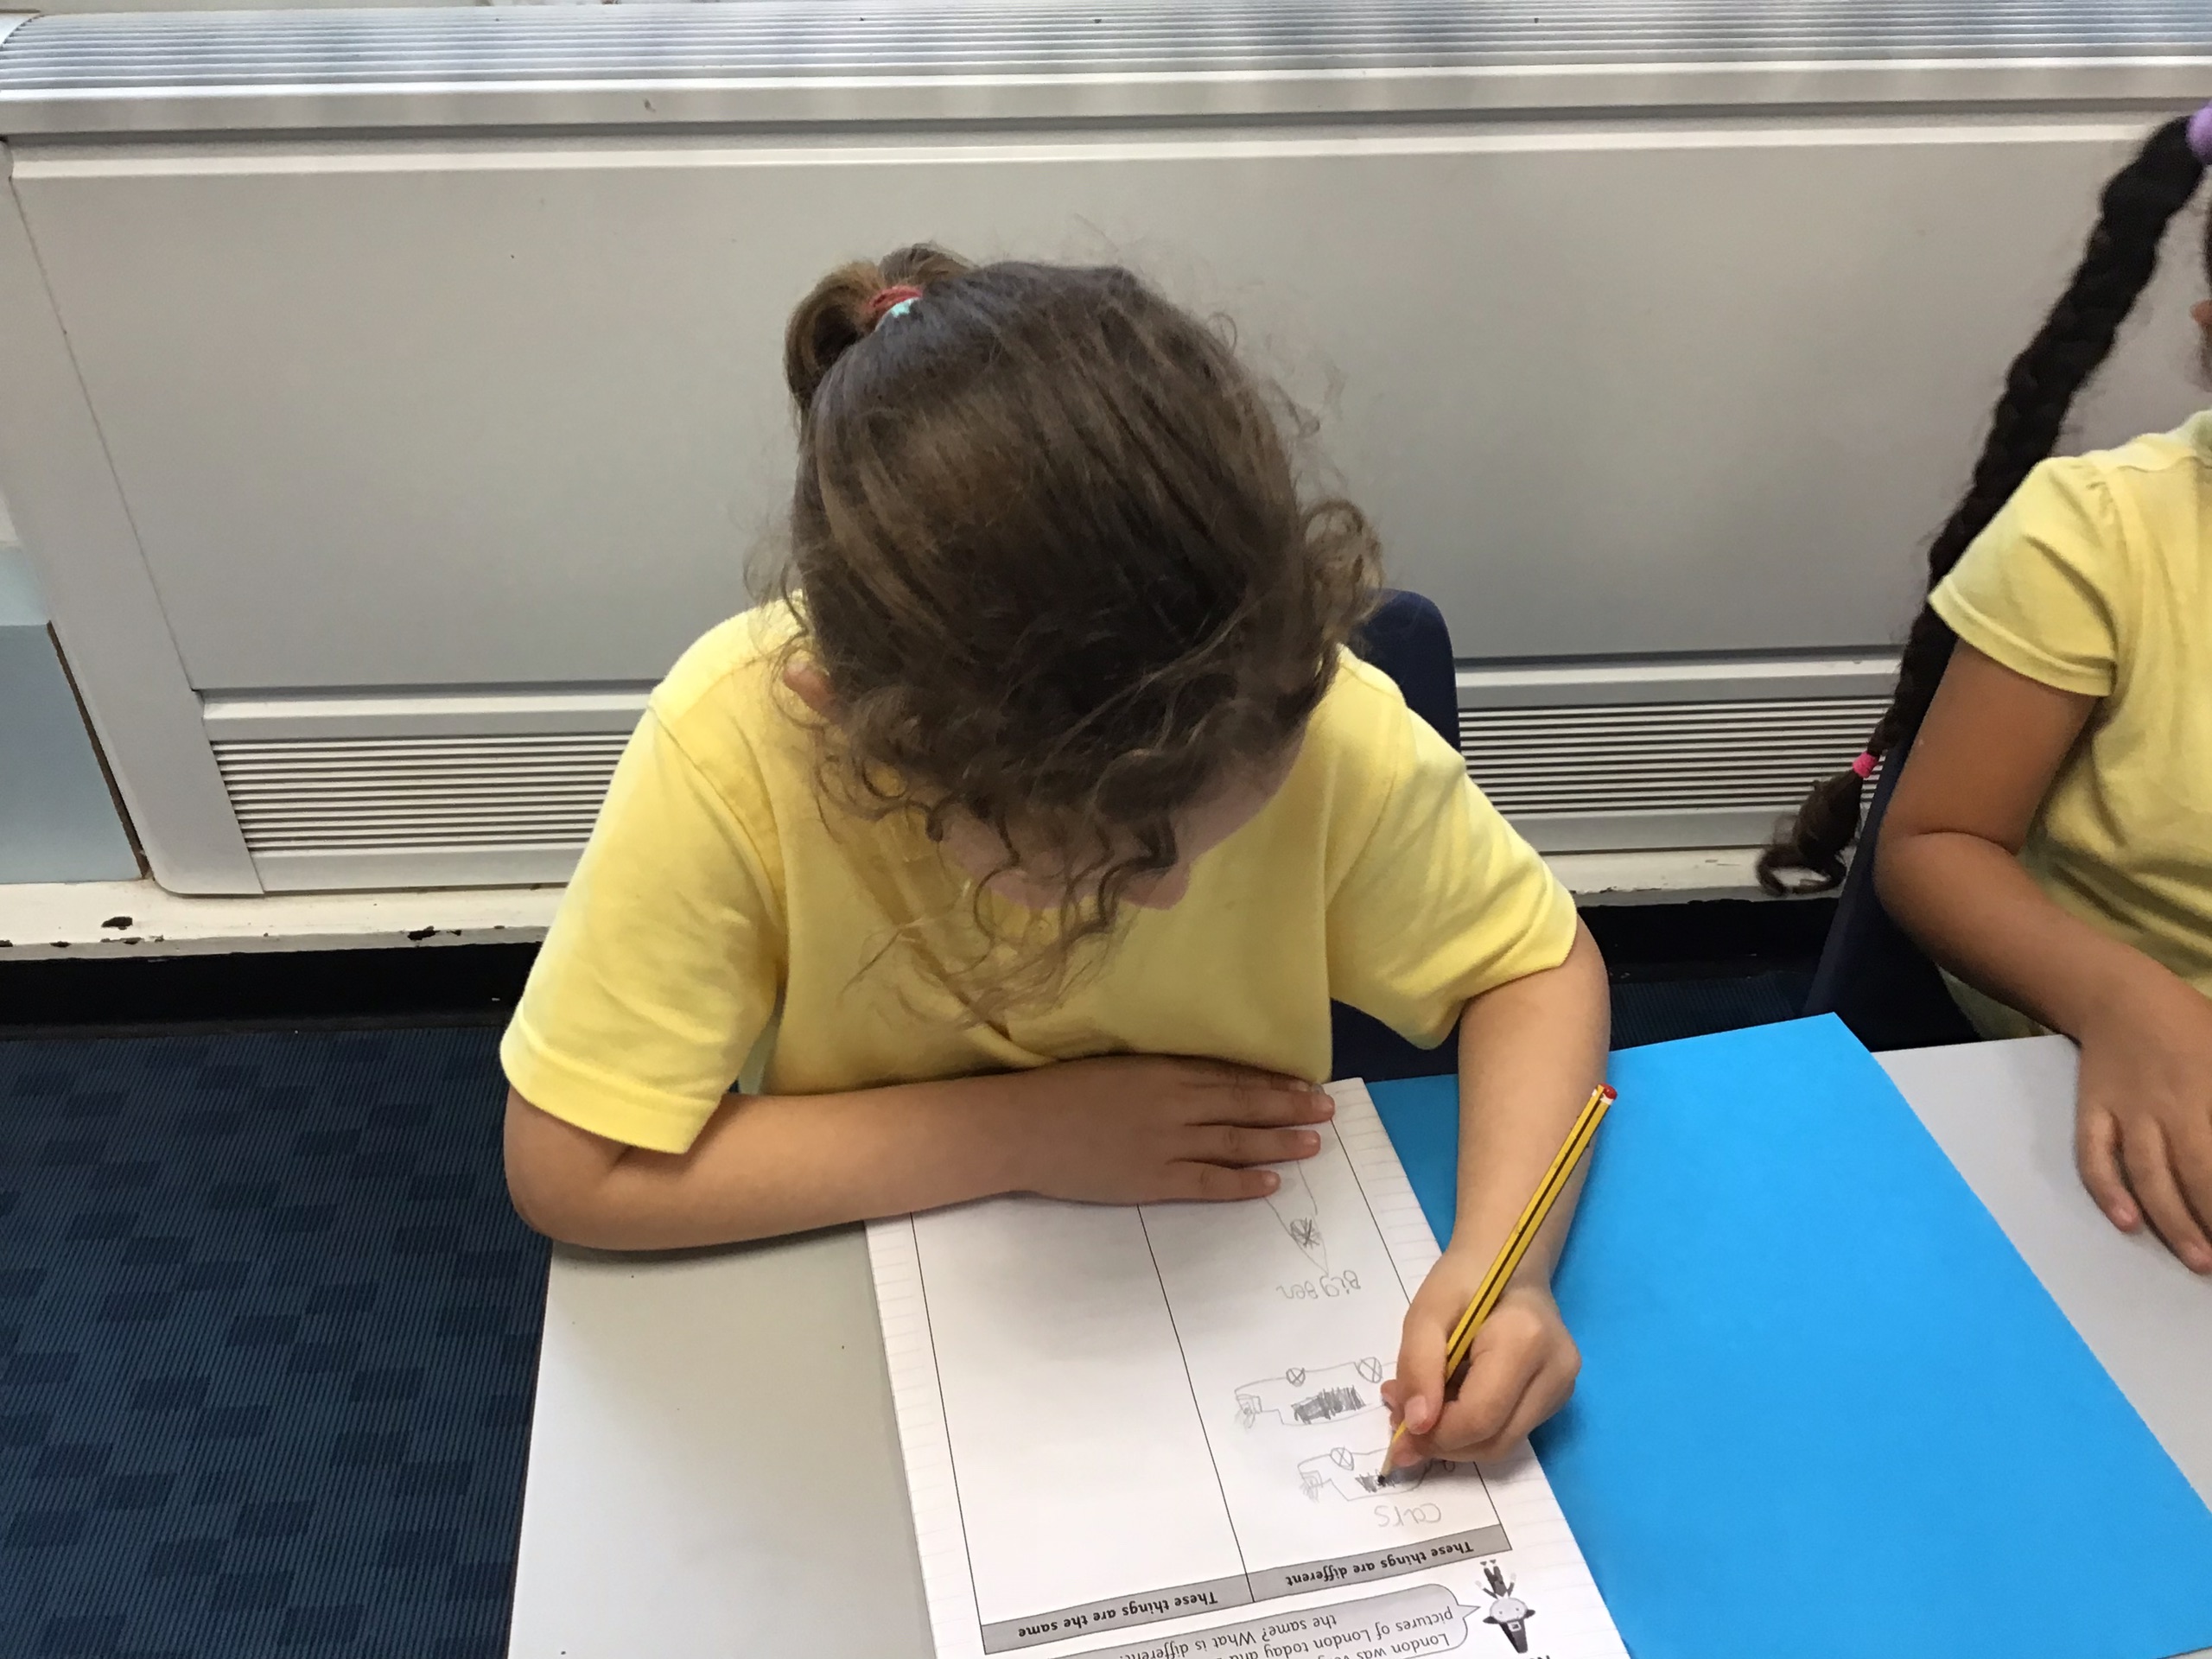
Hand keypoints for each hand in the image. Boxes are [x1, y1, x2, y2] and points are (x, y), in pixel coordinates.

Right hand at [1007, 1055, 1332, 1204]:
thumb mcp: (1118, 1067)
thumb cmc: (1062, 1092)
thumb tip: (1202, 1080)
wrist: (1023, 1129)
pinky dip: (1242, 1183)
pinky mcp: (1152, 1180)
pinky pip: (1208, 1183)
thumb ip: (1160, 1074)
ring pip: (1236, 1143)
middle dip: (1290, 1109)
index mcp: (1163, 1071)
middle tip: (1328, 1111)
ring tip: (1313, 1144)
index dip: (1272, 1082)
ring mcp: (1166, 1145)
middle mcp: (1174, 1105)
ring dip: (1278, 1143)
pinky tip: (1271, 1183)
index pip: (1231, 1076)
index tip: (1304, 1085)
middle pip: (1244, 1106)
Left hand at [1381, 1268, 1577, 1466]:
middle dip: (1444, 1443)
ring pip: (1504, 1444)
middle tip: (1401, 1423)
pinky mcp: (1558, 1395)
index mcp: (1525, 1341)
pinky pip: (1511, 1430)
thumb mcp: (1426, 1313)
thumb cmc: (1465, 1281)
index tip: (1398, 1433)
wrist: (1510, 1264)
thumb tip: (1418, 1425)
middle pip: (1495, 1441)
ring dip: (1456, 1440)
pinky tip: (1451, 1402)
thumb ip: (1418, 1366)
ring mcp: (1563, 1387)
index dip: (1437, 1435)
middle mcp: (1556, 1371)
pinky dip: (1474, 1430)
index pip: (1481, 1416)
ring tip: (1421, 1410)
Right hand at [2074, 965, 2211, 1272]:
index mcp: (2207, 1092)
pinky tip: (2126, 1222)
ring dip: (2173, 1221)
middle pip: (2196, 1175)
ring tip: (2198, 1259)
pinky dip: (2108, 1190)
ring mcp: (2125, 1113)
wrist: (2116, 994)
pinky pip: (2096, 1157)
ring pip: (2149, 1176)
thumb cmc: (2189, 1024)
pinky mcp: (2093, 1114)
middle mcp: (2169, 1108)